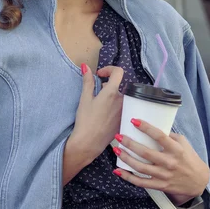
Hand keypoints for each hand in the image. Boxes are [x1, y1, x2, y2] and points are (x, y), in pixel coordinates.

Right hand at [63, 65, 123, 184]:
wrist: (89, 142)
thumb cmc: (85, 120)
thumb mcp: (84, 99)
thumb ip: (87, 81)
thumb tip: (85, 66)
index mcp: (111, 92)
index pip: (118, 72)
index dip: (109, 69)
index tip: (99, 75)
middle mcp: (122, 100)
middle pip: (118, 85)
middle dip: (108, 85)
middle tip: (97, 92)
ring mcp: (125, 110)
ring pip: (120, 97)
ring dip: (111, 96)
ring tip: (100, 105)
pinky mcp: (124, 120)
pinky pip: (122, 107)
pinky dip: (114, 106)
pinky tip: (104, 115)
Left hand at [113, 119, 209, 204]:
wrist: (198, 181)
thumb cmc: (189, 159)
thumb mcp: (183, 143)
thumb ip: (169, 136)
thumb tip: (151, 127)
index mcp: (176, 149)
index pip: (159, 136)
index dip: (146, 128)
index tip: (134, 121)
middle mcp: (169, 162)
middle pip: (146, 152)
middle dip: (129, 143)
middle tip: (119, 136)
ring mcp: (164, 175)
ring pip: (140, 167)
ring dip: (126, 158)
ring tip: (116, 149)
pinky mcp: (160, 185)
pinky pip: (141, 182)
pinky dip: (128, 177)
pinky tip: (118, 170)